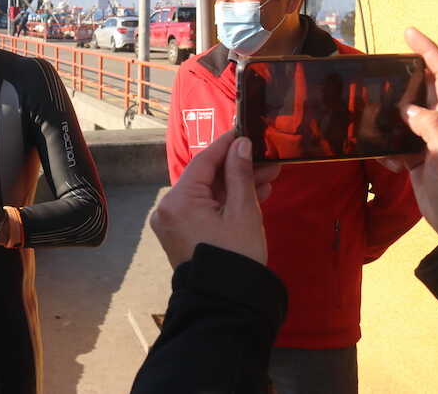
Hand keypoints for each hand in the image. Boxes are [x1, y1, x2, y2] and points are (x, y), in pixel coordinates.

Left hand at [150, 130, 278, 267]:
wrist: (226, 305)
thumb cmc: (236, 257)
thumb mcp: (243, 212)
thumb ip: (241, 174)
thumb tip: (240, 144)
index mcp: (178, 201)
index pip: (204, 161)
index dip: (226, 144)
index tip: (244, 131)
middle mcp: (168, 209)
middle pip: (207, 178)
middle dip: (239, 169)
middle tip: (268, 161)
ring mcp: (172, 223)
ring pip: (208, 194)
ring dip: (236, 187)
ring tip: (269, 178)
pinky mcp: (181, 235)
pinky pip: (204, 210)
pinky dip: (226, 203)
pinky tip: (254, 195)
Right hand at [380, 28, 437, 247]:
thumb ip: (432, 128)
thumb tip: (408, 109)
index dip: (429, 51)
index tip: (409, 33)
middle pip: (427, 87)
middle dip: (407, 72)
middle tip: (382, 65)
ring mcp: (432, 141)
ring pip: (408, 112)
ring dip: (389, 109)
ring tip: (369, 106)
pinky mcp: (419, 158)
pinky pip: (398, 140)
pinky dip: (385, 142)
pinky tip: (378, 150)